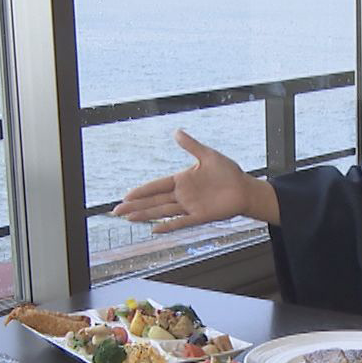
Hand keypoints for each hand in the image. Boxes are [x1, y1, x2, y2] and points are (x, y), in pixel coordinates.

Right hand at [111, 130, 278, 232]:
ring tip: (128, 219)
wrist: (245, 189)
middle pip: (153, 201)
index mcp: (182, 180)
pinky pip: (181, 222)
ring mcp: (190, 207)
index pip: (156, 186)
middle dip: (135, 206)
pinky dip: (167, 226)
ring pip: (162, 212)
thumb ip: (191, 145)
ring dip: (145, 215)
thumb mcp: (208, 155)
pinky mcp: (200, 216)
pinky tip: (154, 230)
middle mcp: (182, 195)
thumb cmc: (228, 172)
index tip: (125, 196)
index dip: (140, 191)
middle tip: (116, 211)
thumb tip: (176, 132)